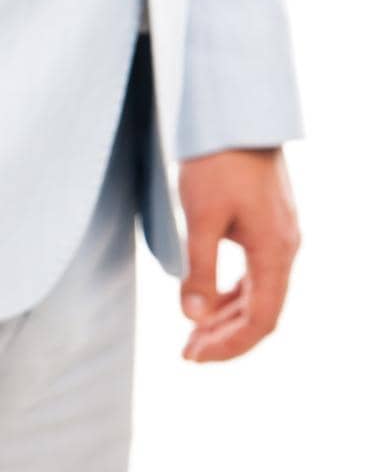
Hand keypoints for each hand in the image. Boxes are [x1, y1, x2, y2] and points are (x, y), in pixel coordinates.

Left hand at [178, 147, 299, 361]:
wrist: (235, 113)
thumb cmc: (217, 161)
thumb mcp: (201, 217)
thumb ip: (199, 269)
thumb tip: (192, 318)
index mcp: (274, 252)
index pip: (261, 320)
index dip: (231, 346)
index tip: (195, 357)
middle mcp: (285, 248)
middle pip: (261, 311)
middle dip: (225, 337)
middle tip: (187, 353)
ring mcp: (278, 235)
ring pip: (258, 293)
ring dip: (227, 317)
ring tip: (193, 334)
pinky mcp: (267, 223)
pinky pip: (255, 272)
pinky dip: (233, 293)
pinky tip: (209, 300)